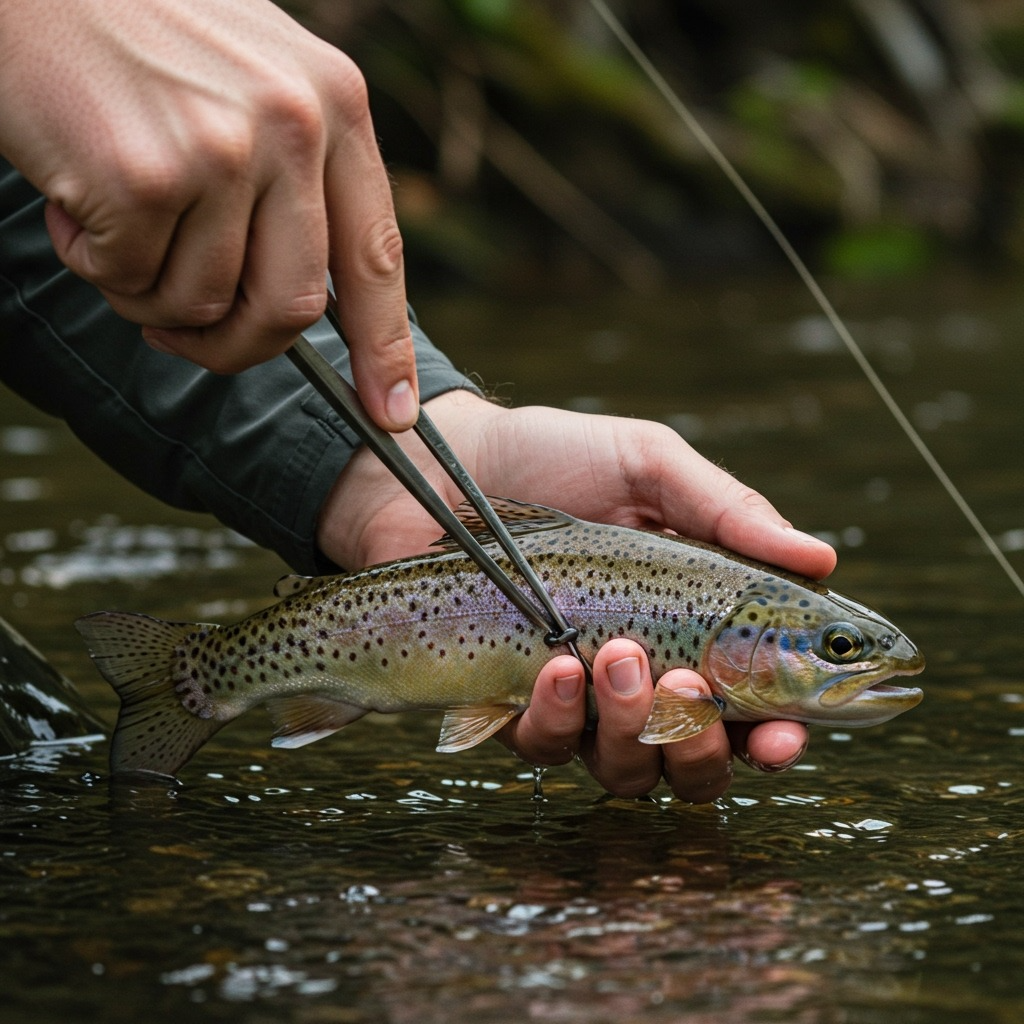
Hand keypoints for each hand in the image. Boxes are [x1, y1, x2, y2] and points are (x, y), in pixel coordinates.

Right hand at [0, 0, 417, 428]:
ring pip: (204, 306)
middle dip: (237, 347)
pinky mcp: (145, 174)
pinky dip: (94, 263)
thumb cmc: (139, 34)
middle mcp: (293, 125)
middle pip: (293, 309)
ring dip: (148, 292)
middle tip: (183, 334)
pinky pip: (131, 283)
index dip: (383, 348)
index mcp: (336, 104)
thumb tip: (307, 305)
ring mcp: (223, 149)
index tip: (391, 412)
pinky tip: (75, 195)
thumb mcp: (255, 80)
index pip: (377, 256)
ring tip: (114, 220)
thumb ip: (296, 181)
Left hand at [319, 389, 835, 799]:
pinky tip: (555, 666)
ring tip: (615, 655)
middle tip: (685, 684)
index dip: (777, 737)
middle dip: (701, 745)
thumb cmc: (551, 457)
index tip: (785, 735)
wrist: (443, 465)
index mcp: (690, 623)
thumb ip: (729, 512)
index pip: (752, 705)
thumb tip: (823, 559)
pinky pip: (545, 748)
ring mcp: (574, 698)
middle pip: (696, 763)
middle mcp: (641, 674)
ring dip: (630, 727)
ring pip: (625, 770)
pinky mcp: (509, 705)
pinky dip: (557, 718)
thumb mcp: (648, 466)